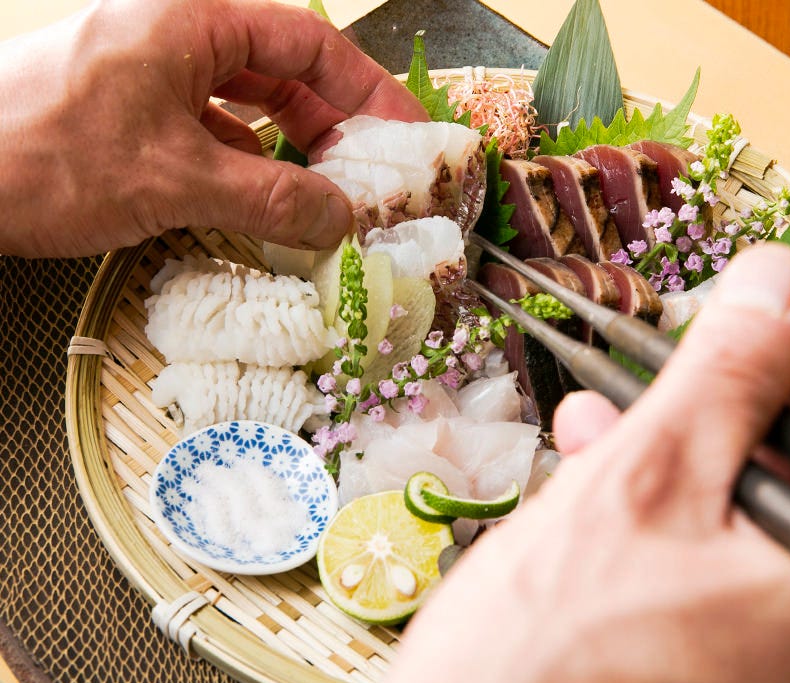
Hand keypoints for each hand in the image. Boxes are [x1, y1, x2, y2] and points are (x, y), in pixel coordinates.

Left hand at [0, 0, 426, 257]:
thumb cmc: (48, 156)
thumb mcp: (177, 179)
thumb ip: (273, 198)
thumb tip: (344, 220)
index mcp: (193, 20)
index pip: (307, 44)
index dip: (367, 89)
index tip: (406, 134)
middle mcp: (179, 38)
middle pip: (283, 74)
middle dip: (333, 128)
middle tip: (374, 178)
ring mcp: (154, 78)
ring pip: (250, 108)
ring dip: (293, 154)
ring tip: (331, 199)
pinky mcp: (136, 117)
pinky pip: (215, 136)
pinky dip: (250, 170)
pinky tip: (270, 205)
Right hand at [367, 243, 789, 682]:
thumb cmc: (554, 652)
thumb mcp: (648, 476)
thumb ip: (730, 371)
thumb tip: (776, 286)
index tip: (746, 346)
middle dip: (725, 413)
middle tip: (666, 384)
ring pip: (759, 510)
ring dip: (682, 453)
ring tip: (608, 426)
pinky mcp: (733, 657)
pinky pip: (723, 555)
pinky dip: (668, 507)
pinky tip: (602, 475)